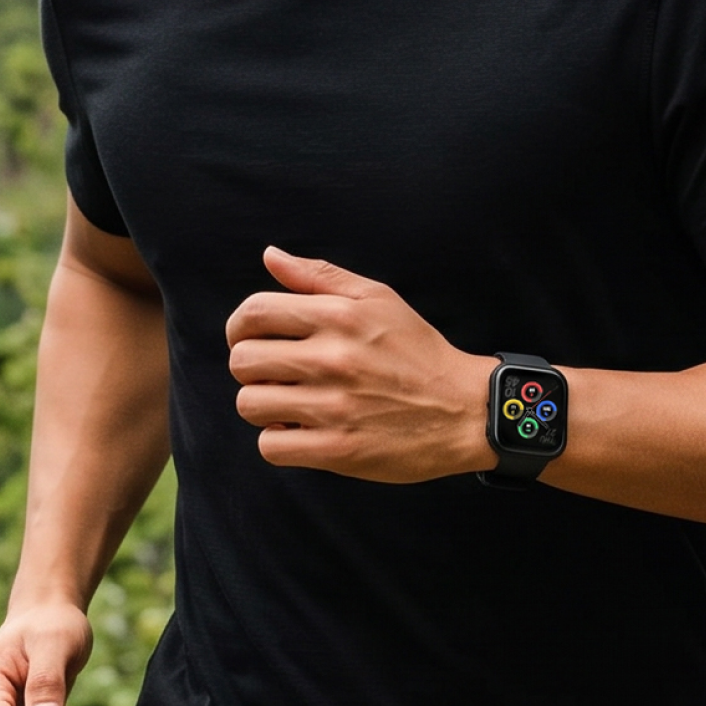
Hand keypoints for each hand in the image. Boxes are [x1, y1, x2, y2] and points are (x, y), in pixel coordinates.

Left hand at [227, 246, 493, 480]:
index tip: (251, 338)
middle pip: (242, 362)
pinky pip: (271, 447)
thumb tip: (270, 256)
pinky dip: (280, 440)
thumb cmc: (418, 352)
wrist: (465, 410)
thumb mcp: (378, 299)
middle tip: (276, 374)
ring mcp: (334, 407)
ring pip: (251, 405)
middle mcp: (332, 359)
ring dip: (265, 406)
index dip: (240, 326)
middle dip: (251, 368)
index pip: (254, 313)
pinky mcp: (337, 450)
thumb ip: (319, 276)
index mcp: (339, 316)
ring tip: (292, 402)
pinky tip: (302, 429)